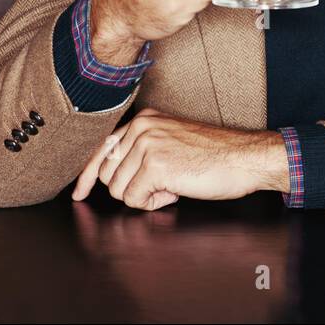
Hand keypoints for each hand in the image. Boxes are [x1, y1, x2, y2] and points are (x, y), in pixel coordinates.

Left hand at [71, 108, 288, 208]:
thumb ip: (141, 150)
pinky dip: (155, 203)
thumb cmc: (215, 155)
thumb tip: (111, 174)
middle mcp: (142, 128)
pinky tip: (176, 191)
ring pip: (119, 191)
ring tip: (173, 185)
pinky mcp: (155, 165)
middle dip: (131, 188)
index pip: (101, 149)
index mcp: (145, 120)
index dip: (88, 176)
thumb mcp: (171, 141)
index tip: (79, 193)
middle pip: (108, 175)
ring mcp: (147, 145)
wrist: (244, 158)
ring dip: (146, 197)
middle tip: (163, 184)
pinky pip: (136, 200)